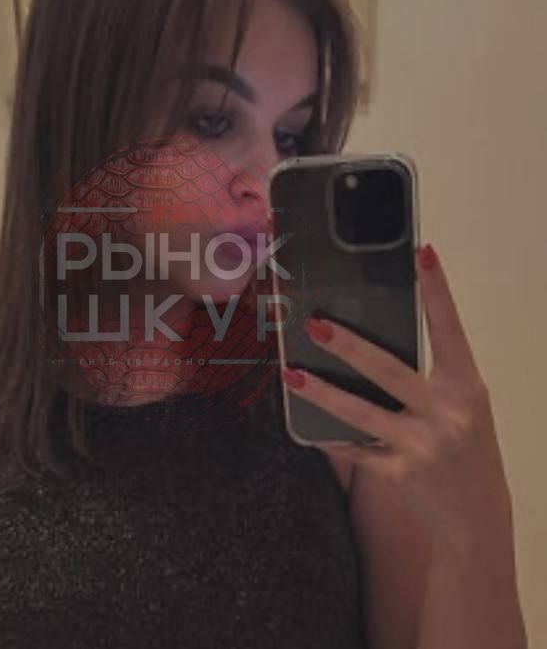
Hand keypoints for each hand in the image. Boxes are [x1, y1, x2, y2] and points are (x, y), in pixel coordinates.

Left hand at [282, 243, 513, 551]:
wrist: (475, 513)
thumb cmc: (465, 445)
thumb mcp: (460, 404)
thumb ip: (427, 376)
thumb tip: (368, 341)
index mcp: (466, 385)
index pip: (449, 329)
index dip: (437, 290)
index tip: (423, 253)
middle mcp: (446, 412)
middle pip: (388, 370)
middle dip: (348, 345)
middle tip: (314, 323)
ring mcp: (421, 444)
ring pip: (360, 413)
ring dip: (321, 392)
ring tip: (291, 374)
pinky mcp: (398, 472)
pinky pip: (353, 448)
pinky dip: (329, 435)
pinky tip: (306, 424)